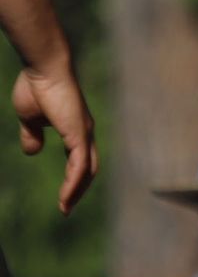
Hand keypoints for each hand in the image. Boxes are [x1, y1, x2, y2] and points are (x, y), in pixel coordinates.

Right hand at [12, 62, 95, 213]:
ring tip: (65, 208)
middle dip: (78, 190)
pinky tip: (66, 196)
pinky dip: (74, 183)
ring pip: (86, 171)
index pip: (79, 160)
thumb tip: (32, 152)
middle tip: (67, 207)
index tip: (63, 194)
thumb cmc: (36, 87)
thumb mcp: (30, 117)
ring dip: (76, 191)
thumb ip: (32, 135)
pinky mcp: (79, 135)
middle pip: (88, 170)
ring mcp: (85, 134)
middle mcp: (85, 134)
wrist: (43, 68)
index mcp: (76, 130)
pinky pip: (79, 166)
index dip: (73, 178)